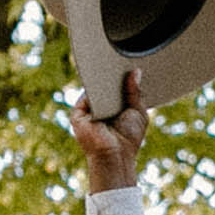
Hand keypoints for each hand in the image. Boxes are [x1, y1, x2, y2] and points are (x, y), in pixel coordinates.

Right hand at [72, 69, 148, 193]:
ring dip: (101, 79)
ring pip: (93, 89)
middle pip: (103, 86)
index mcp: (112, 107)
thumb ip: (135, 92)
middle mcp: (98, 107)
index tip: (128, 64)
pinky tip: (101, 79)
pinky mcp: (78, 114)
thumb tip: (136, 72)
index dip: (120, 77)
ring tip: (111, 65)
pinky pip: (84, 97)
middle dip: (111, 75)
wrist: (116, 155)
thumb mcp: (137, 111)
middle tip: (121, 60)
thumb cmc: (128, 138)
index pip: (114, 87)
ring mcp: (87, 110)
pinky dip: (92, 87)